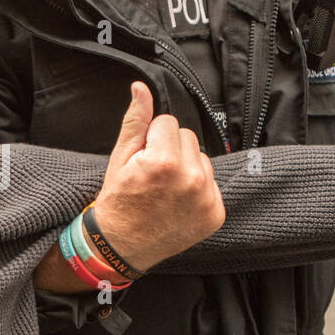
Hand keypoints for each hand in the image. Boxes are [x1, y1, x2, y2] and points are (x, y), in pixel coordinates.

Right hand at [91, 83, 224, 271]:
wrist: (121, 246)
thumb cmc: (118, 201)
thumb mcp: (120, 159)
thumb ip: (135, 121)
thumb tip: (141, 88)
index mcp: (164, 161)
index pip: (168, 122)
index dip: (151, 139)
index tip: (143, 160)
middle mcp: (190, 179)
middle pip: (188, 137)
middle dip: (170, 149)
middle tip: (153, 175)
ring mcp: (206, 198)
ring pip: (201, 158)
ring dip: (186, 167)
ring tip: (166, 188)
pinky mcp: (216, 213)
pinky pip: (212, 182)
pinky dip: (198, 189)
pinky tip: (178, 202)